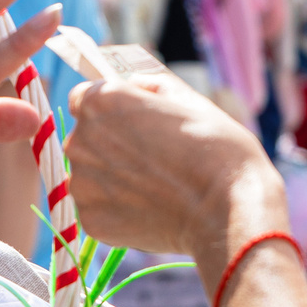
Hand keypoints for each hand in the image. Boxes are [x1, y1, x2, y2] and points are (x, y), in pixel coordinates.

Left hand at [67, 75, 286, 288]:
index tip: (131, 124)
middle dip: (109, 146)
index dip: (108, 110)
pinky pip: (98, 209)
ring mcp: (81, 183)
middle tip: (151, 159)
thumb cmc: (215, 148)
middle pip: (85, 139)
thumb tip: (134, 86)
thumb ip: (152, 86)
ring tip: (153, 187)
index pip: (82, 99)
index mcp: (99, 101)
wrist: (227, 210)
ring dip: (111, 179)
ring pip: (89, 176)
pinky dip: (118, 211)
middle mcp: (80, 139)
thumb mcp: (188, 100)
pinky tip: (150, 209)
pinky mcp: (90, 220)